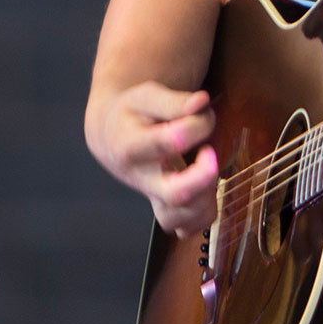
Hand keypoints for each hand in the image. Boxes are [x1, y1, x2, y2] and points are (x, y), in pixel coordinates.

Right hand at [86, 82, 218, 236]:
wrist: (112, 136)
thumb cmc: (132, 114)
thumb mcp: (147, 96)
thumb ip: (175, 102)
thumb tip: (201, 102)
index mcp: (132, 146)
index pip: (170, 141)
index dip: (198, 125)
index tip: (203, 112)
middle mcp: (142, 178)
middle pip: (175, 193)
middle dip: (203, 178)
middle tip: (210, 154)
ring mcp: (153, 197)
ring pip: (183, 216)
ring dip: (205, 196)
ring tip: (205, 170)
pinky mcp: (164, 209)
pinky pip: (186, 226)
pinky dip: (201, 215)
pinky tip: (205, 191)